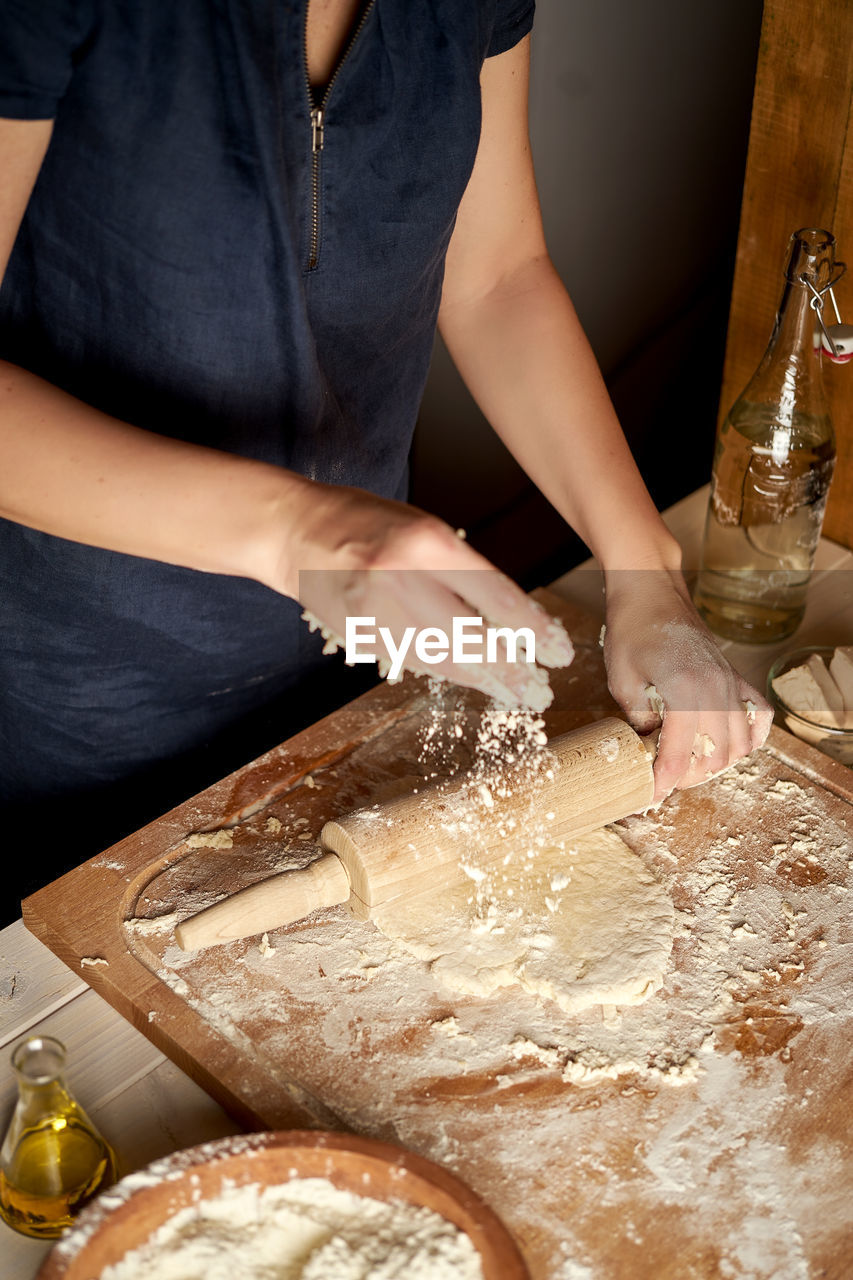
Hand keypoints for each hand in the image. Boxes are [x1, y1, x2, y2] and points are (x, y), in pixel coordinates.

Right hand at [281, 480, 573, 707]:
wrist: (296, 532)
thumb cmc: (368, 524)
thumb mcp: (424, 528)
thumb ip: (462, 569)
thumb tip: (509, 618)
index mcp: (427, 542)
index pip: (494, 595)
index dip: (531, 629)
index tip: (558, 651)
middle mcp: (401, 578)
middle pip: (470, 638)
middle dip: (509, 669)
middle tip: (537, 688)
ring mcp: (376, 612)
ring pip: (440, 659)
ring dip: (479, 678)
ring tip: (510, 689)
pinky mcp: (358, 636)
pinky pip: (410, 660)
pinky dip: (440, 668)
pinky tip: (464, 674)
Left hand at [602, 568, 772, 800]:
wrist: (651, 593)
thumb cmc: (631, 630)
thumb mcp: (621, 681)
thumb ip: (639, 722)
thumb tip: (649, 752)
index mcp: (685, 691)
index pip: (680, 756)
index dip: (663, 783)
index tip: (650, 796)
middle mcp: (716, 689)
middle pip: (715, 758)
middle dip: (688, 776)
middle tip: (662, 777)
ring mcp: (731, 682)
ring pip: (739, 745)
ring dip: (716, 762)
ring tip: (687, 763)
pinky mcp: (736, 676)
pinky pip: (758, 717)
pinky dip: (748, 738)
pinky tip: (726, 743)